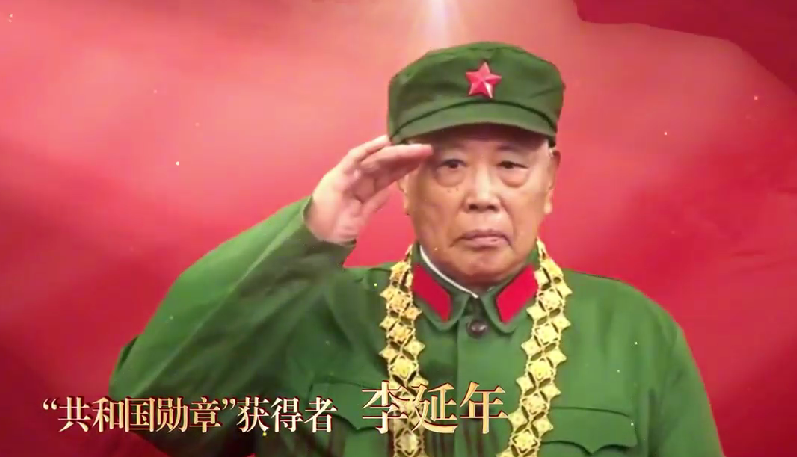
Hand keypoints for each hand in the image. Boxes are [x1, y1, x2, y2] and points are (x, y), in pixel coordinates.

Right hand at [306, 135, 432, 243]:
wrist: (317, 236)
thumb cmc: (337, 227)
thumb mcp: (363, 215)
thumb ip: (375, 202)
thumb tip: (391, 190)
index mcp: (366, 186)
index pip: (390, 172)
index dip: (407, 165)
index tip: (425, 159)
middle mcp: (360, 176)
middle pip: (387, 162)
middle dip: (407, 155)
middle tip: (427, 149)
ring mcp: (349, 174)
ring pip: (376, 158)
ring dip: (395, 151)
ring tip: (413, 146)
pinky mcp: (339, 175)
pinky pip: (355, 158)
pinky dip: (368, 148)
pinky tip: (384, 141)